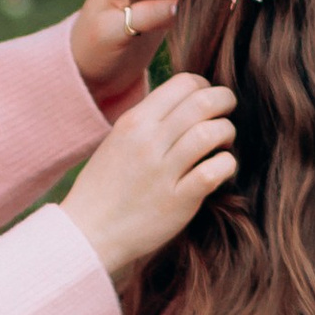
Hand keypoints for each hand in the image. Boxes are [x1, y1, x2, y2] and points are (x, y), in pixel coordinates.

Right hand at [60, 69, 239, 276]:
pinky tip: (221, 169)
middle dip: (225, 101)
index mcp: (134, 122)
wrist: (88, 232)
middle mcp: (148, 141)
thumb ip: (149, 121)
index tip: (208, 99)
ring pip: (211, 133)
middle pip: (203, 102)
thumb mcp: (119, 140)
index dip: (204, 86)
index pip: (183, 83)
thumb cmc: (105, 186)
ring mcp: (163, 172)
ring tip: (223, 143)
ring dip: (226, 132)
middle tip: (227, 112)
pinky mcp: (178, 201)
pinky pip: (213, 171)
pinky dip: (226, 164)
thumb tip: (186, 104)